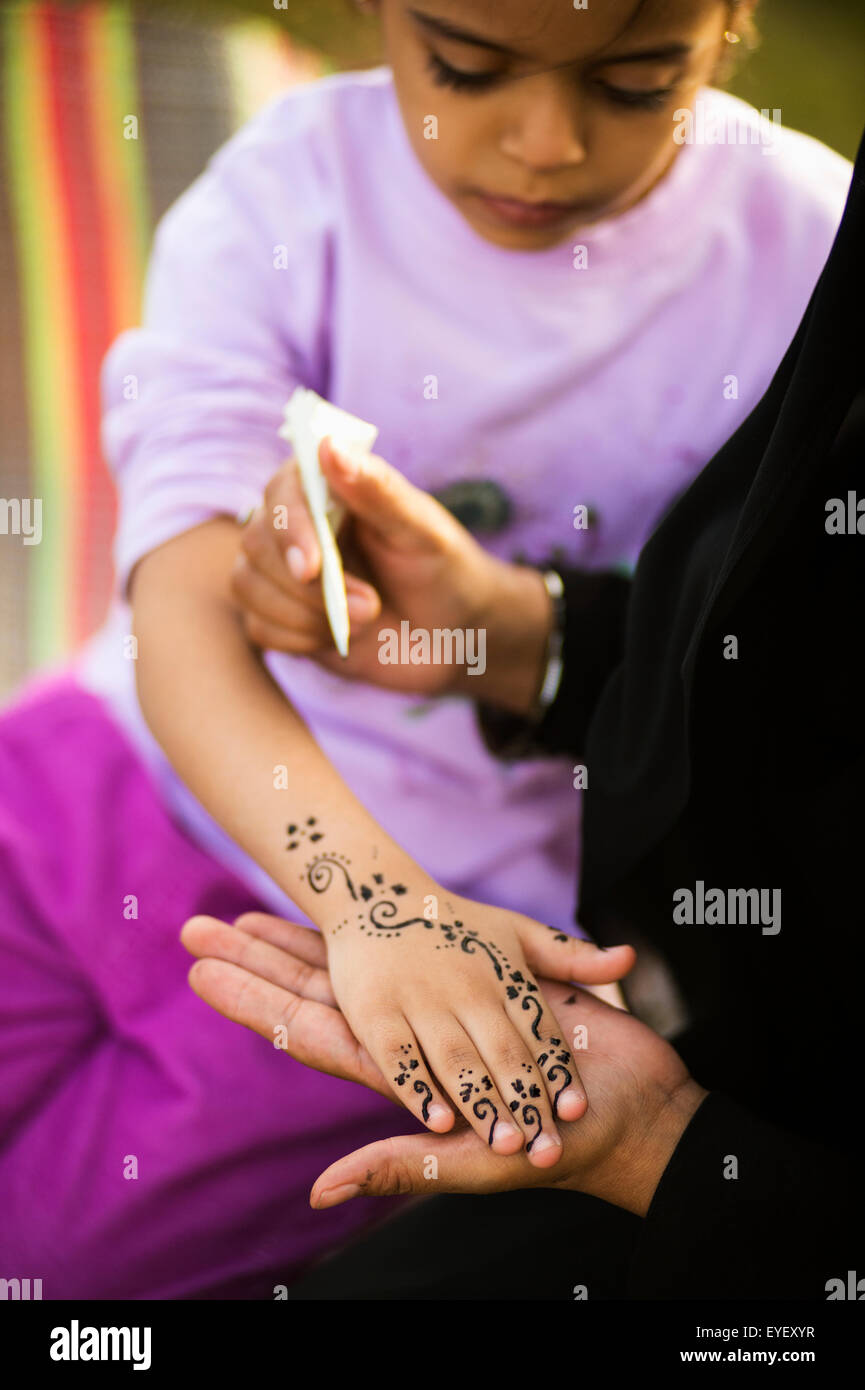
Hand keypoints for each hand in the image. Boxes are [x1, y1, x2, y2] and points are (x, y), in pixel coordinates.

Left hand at [181, 912, 705, 1214]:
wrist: (628, 1111)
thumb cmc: (557, 1149)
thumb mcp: (476, 1163)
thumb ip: (403, 1165)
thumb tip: (321, 1190)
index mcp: (395, 1074)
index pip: (307, 1029)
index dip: (254, 1001)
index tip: (201, 970)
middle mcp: (406, 1037)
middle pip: (315, 990)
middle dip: (257, 960)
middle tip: (198, 927)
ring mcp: (438, 1008)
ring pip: (356, 966)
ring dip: (304, 936)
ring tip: (251, 906)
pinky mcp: (474, 984)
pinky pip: (415, 951)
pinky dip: (380, 930)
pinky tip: (353, 908)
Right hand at [231, 439, 551, 709]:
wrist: (455, 636)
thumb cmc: (444, 570)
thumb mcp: (422, 529)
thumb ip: (377, 489)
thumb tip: (329, 445)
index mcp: (328, 489)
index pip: (282, 491)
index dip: (290, 528)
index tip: (313, 567)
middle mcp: (297, 525)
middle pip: (255, 542)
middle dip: (307, 586)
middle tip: (370, 607)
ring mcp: (283, 572)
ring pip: (248, 585)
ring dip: (304, 614)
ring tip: (365, 620)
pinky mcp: (281, 616)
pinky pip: (259, 628)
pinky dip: (299, 639)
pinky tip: (339, 638)